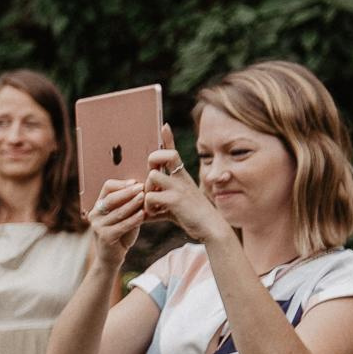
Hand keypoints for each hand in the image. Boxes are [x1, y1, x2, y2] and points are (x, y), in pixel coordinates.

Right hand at [88, 175, 149, 263]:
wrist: (111, 257)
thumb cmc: (120, 234)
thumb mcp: (124, 216)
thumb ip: (129, 204)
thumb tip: (145, 189)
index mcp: (99, 206)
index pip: (107, 187)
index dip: (121, 184)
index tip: (136, 182)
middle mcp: (95, 215)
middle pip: (111, 198)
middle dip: (127, 191)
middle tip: (142, 187)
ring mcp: (98, 226)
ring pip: (118, 211)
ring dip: (132, 203)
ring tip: (144, 197)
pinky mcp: (105, 237)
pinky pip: (122, 225)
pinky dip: (134, 219)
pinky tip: (143, 214)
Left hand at [143, 124, 225, 241]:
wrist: (209, 228)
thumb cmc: (189, 217)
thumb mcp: (172, 207)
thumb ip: (157, 205)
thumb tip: (143, 211)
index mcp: (181, 176)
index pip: (173, 152)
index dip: (168, 138)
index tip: (164, 125)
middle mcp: (181, 177)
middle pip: (164, 155)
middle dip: (152, 162)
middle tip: (152, 180)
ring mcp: (179, 187)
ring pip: (152, 176)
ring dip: (147, 190)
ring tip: (153, 205)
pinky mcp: (176, 199)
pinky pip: (150, 197)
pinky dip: (148, 207)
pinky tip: (156, 214)